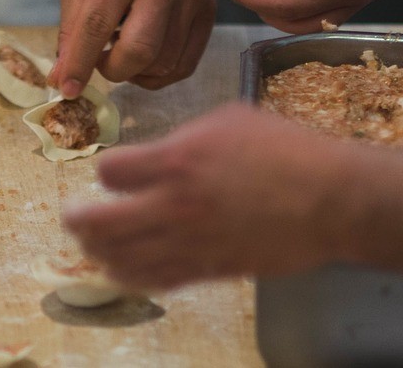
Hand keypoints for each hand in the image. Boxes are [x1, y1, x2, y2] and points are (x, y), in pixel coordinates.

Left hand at [50, 0, 214, 96]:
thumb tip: (62, 78)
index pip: (98, 23)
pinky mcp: (209, 12)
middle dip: (113, 70)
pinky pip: (184, 66)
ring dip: (135, 72)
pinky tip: (144, 56)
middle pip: (140, 49)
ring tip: (122, 49)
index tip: (66, 88)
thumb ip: (71, 27)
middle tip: (100, 61)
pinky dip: (158, 74)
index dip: (80, 62)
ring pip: (163, 63)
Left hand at [62, 104, 350, 287]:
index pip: (109, 172)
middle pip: (100, 223)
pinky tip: (122, 270)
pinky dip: (131, 277)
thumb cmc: (286, 150)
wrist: (331, 199)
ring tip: (92, 246)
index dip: (106, 171)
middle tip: (72, 216)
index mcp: (177, 160)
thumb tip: (160, 152)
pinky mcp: (208, 270)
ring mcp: (189, 242)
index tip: (112, 172)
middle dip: (78, 220)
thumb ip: (183, 137)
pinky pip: (155, 280)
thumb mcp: (228, 120)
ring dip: (98, 252)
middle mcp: (174, 204)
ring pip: (121, 259)